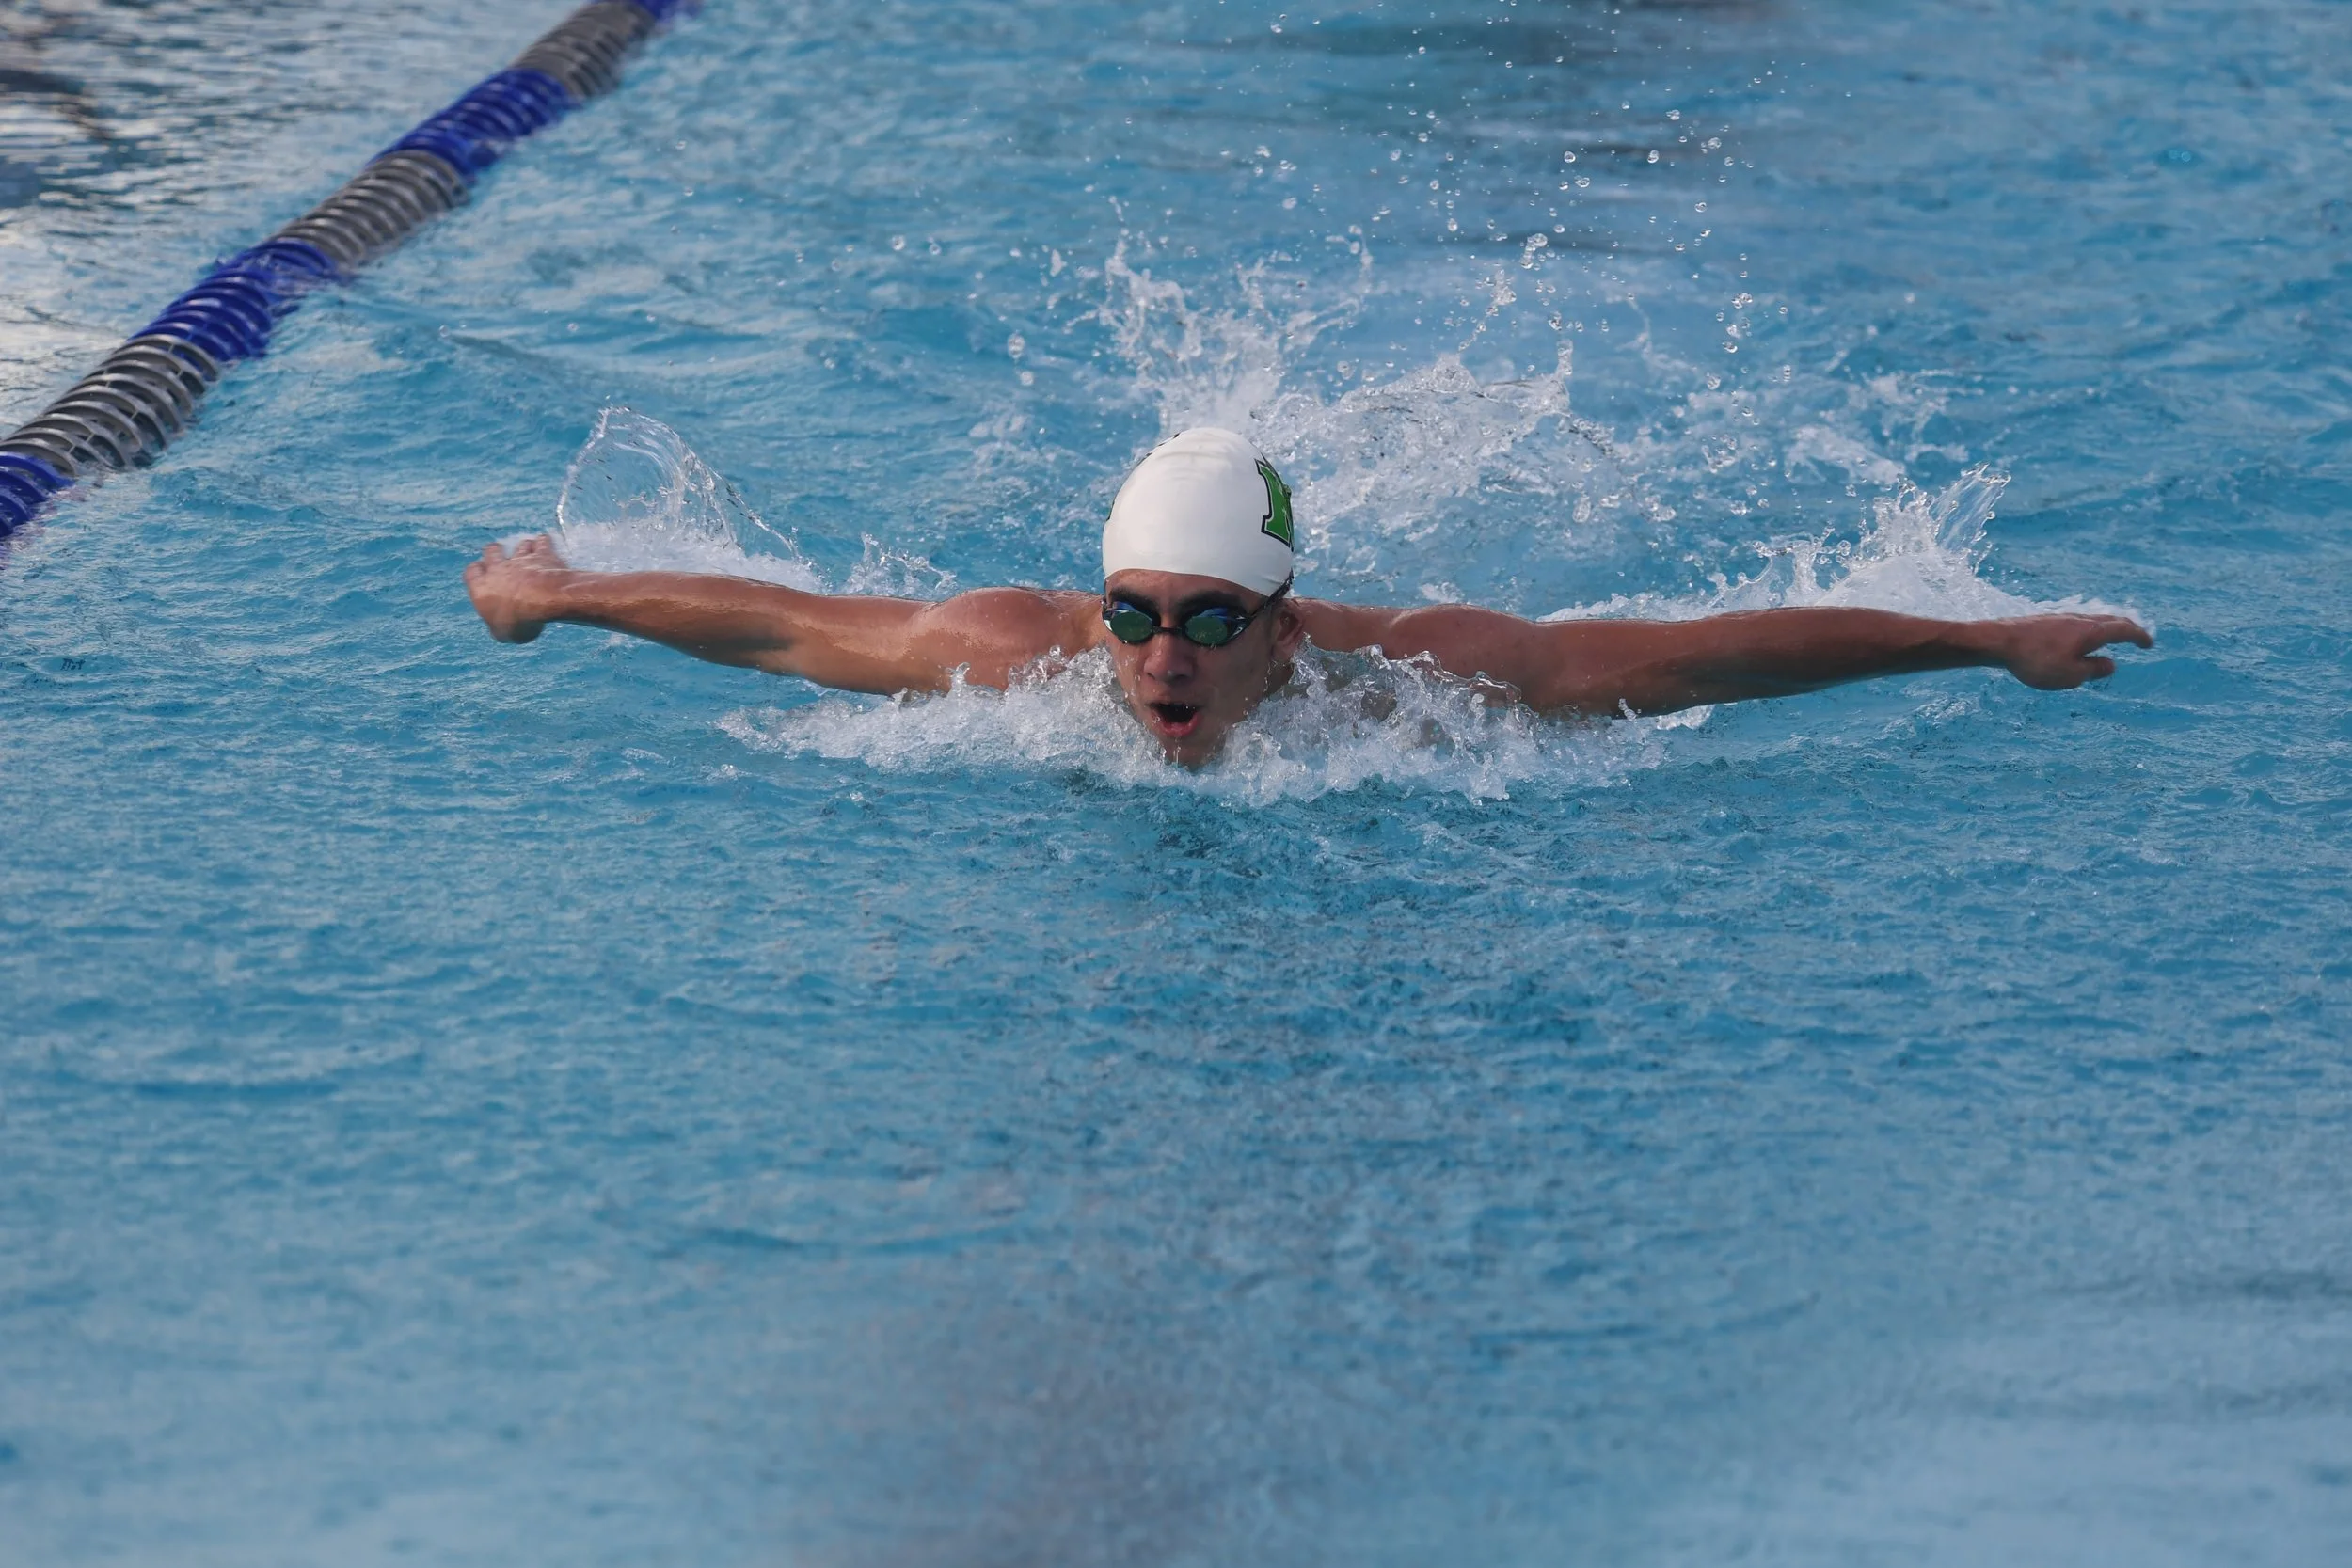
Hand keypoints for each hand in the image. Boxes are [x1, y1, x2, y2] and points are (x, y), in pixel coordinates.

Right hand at [464, 534, 571, 643]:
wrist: (545, 601)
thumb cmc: (520, 621)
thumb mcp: (503, 634)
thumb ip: (498, 626)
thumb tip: (500, 627)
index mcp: (481, 587)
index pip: (471, 573)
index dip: (476, 573)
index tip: (482, 575)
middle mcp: (498, 569)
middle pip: (491, 551)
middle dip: (495, 552)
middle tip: (501, 558)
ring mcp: (521, 560)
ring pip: (518, 545)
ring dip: (522, 548)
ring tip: (528, 553)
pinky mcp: (543, 555)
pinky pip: (542, 542)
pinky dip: (543, 542)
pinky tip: (546, 545)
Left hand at [1989, 613, 2152, 689]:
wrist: (1997, 641)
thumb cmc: (2035, 661)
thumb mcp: (2071, 675)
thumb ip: (2094, 670)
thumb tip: (2111, 664)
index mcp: (2092, 632)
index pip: (2124, 630)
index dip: (2139, 637)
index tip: (2149, 643)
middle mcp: (2080, 620)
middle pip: (2110, 620)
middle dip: (2127, 628)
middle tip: (2137, 635)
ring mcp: (2061, 618)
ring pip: (2092, 620)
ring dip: (2107, 627)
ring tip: (2111, 634)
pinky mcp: (2045, 621)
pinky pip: (2075, 624)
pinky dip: (2088, 629)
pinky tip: (2078, 637)